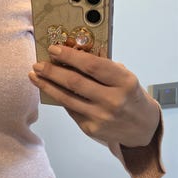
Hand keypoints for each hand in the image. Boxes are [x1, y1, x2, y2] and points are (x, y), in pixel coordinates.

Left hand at [29, 45, 160, 147]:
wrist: (141, 127)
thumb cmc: (130, 96)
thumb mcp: (124, 77)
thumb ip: (102, 67)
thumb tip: (71, 54)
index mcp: (124, 82)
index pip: (92, 65)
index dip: (70, 56)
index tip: (54, 49)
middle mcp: (112, 100)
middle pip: (74, 82)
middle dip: (52, 71)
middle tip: (38, 64)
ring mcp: (100, 117)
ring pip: (66, 99)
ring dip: (47, 86)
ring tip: (35, 76)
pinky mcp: (91, 129)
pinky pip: (70, 110)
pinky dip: (59, 98)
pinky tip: (50, 89)